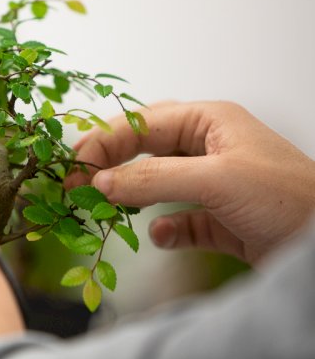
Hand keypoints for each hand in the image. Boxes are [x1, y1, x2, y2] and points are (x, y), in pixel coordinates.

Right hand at [66, 101, 314, 262]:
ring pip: (157, 184)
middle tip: (75, 184)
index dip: (102, 142)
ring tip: (104, 209)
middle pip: (145, 149)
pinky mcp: (222, 220)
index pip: (141, 124)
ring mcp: (215, 185)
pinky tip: (160, 237)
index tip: (71, 167)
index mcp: (208, 121)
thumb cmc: (287, 199)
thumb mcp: (215, 180)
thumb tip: (99, 183)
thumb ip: (152, 179)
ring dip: (132, 197)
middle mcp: (209, 148)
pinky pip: (180, 220)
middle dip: (110, 165)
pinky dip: (165, 229)